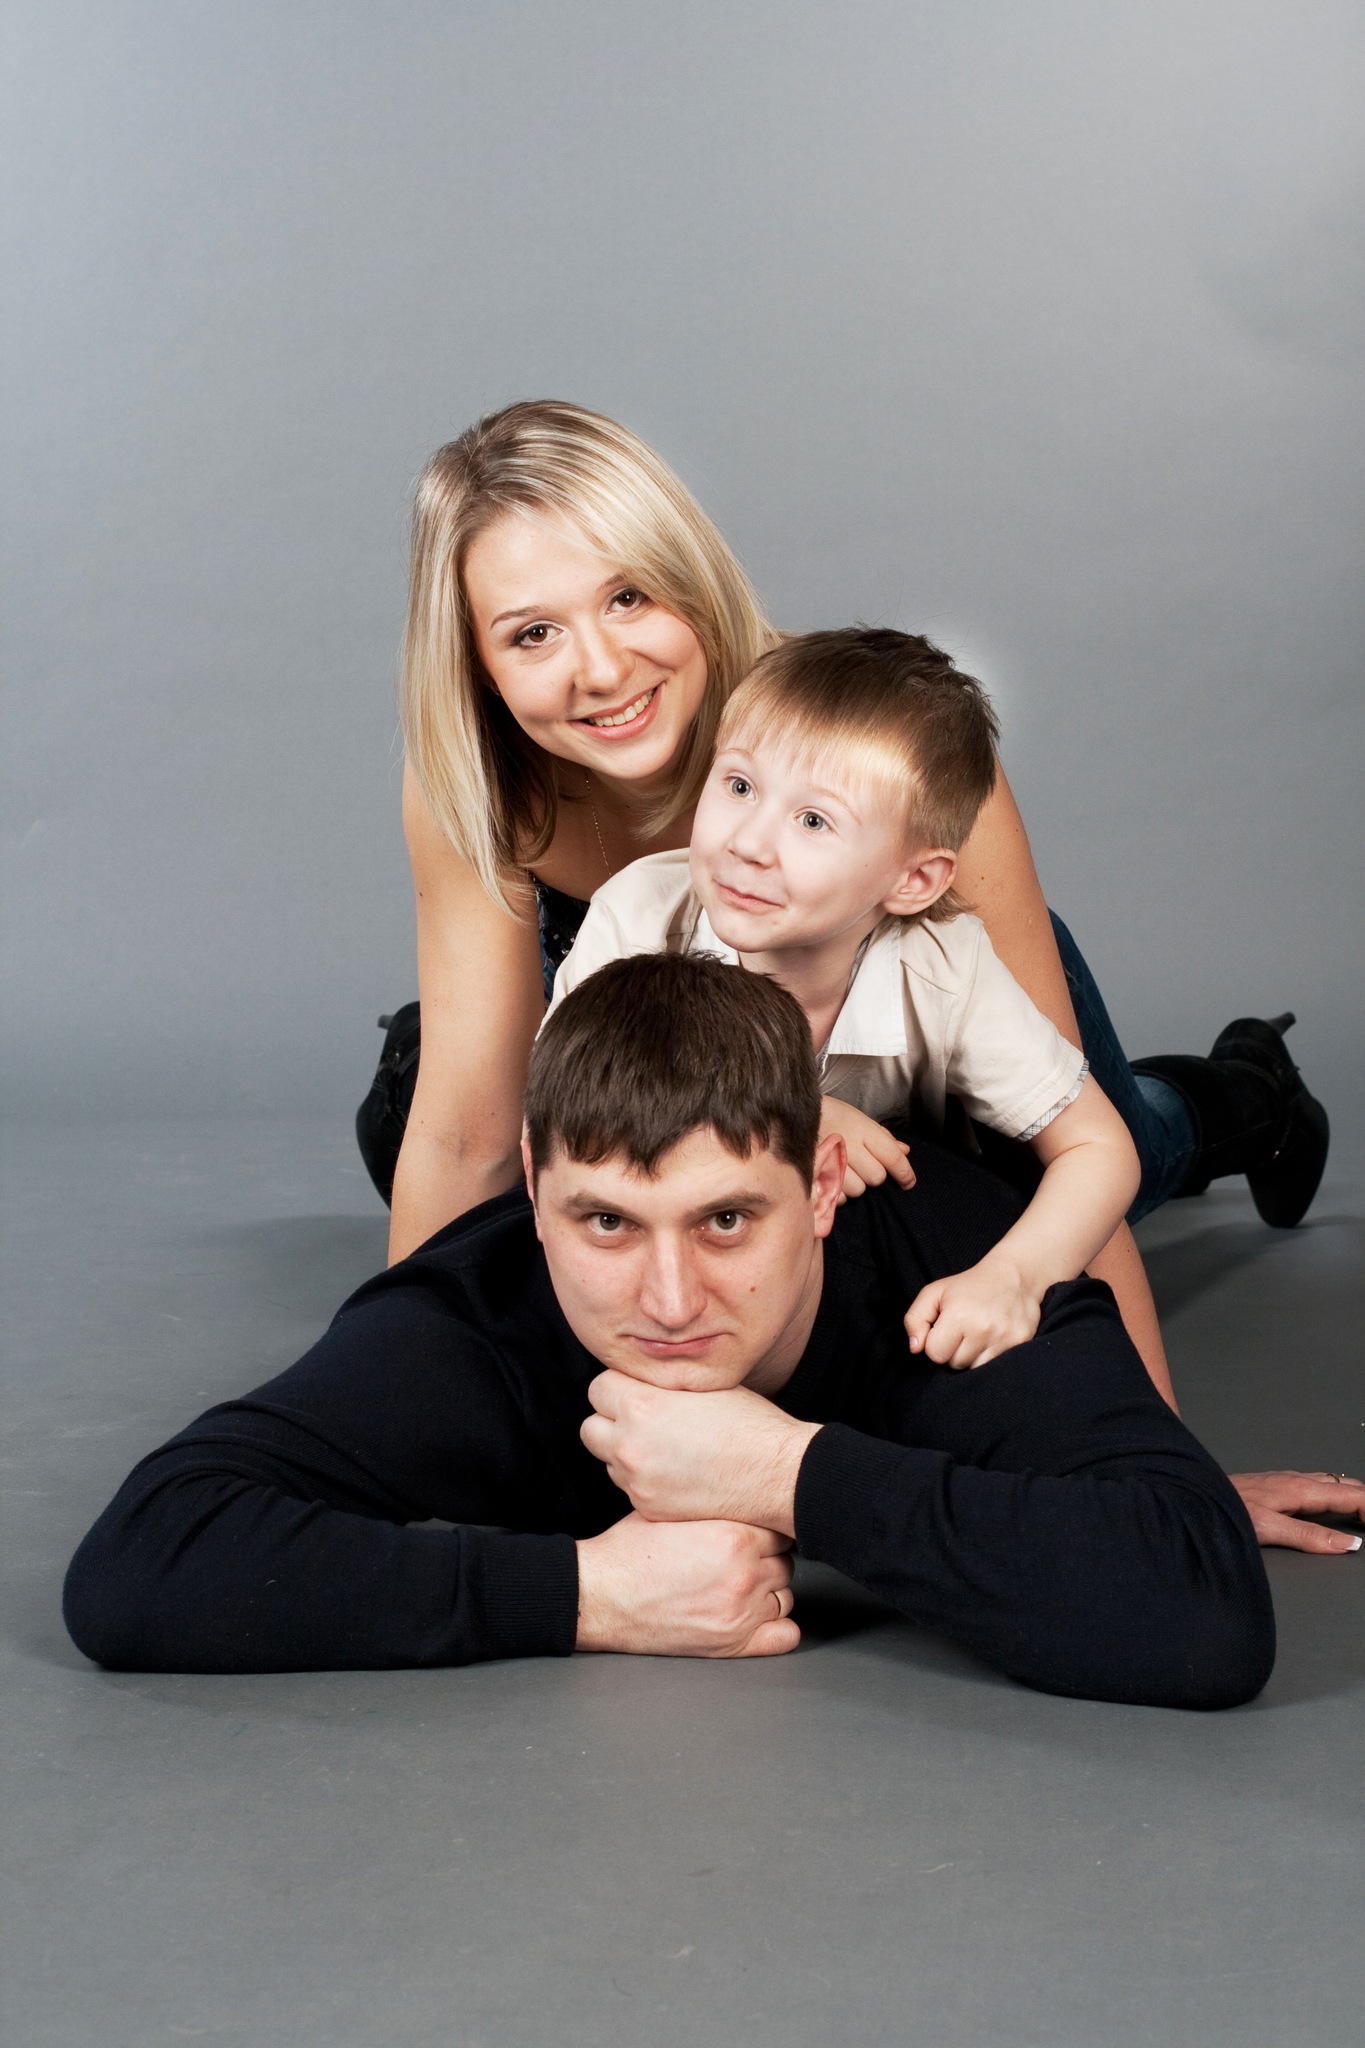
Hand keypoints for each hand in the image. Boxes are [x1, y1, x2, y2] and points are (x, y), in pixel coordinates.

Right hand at [575, 1512, 798, 1656]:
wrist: (601, 1595)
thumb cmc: (630, 1552)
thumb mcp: (673, 1510)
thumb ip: (716, 1505)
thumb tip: (745, 1497)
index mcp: (734, 1537)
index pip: (779, 1529)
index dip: (763, 1529)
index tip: (751, 1532)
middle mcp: (744, 1575)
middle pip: (785, 1562)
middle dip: (765, 1559)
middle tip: (739, 1559)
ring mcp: (740, 1613)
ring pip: (784, 1597)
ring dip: (768, 1591)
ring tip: (738, 1585)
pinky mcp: (731, 1644)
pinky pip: (783, 1637)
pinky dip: (776, 1626)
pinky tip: (756, 1615)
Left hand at [581, 1371, 818, 1533]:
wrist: (778, 1474)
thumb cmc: (750, 1424)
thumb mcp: (703, 1384)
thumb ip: (662, 1383)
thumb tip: (642, 1379)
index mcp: (641, 1406)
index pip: (598, 1388)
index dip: (619, 1388)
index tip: (636, 1392)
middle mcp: (631, 1445)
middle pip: (590, 1428)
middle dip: (611, 1422)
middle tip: (642, 1421)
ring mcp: (638, 1481)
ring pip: (609, 1461)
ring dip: (626, 1453)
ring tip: (665, 1448)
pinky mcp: (649, 1508)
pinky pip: (631, 1489)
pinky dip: (645, 1480)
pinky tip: (676, 1473)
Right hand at [819, 1096, 913, 1201]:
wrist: (791, 1113)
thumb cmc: (830, 1115)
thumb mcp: (859, 1119)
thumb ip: (882, 1137)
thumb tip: (904, 1151)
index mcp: (862, 1129)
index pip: (892, 1157)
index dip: (905, 1173)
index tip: (908, 1182)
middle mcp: (849, 1146)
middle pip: (876, 1178)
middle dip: (873, 1175)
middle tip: (862, 1165)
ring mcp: (831, 1161)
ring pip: (858, 1190)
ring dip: (855, 1184)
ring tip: (843, 1170)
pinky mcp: (815, 1176)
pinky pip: (838, 1196)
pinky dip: (838, 1192)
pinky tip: (832, 1178)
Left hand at [904, 1254, 1040, 1367]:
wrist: (1013, 1276)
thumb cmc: (968, 1286)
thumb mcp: (934, 1293)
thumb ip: (915, 1319)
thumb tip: (915, 1349)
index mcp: (959, 1316)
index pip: (935, 1354)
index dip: (935, 1342)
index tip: (944, 1329)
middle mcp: (983, 1330)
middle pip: (955, 1364)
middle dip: (954, 1350)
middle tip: (963, 1330)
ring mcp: (1004, 1339)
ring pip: (974, 1369)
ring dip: (971, 1357)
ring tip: (977, 1334)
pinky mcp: (1019, 1344)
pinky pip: (995, 1367)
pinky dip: (989, 1357)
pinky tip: (991, 1339)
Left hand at [1229, 1470, 1364, 1553]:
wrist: (1195, 1495)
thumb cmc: (1226, 1510)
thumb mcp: (1269, 1528)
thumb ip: (1309, 1537)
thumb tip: (1348, 1544)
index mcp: (1300, 1489)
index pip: (1351, 1494)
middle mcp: (1297, 1480)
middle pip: (1346, 1484)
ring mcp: (1288, 1480)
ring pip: (1332, 1482)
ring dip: (1353, 1495)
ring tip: (1363, 1515)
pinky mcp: (1278, 1484)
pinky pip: (1318, 1484)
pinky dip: (1336, 1494)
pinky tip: (1332, 1505)